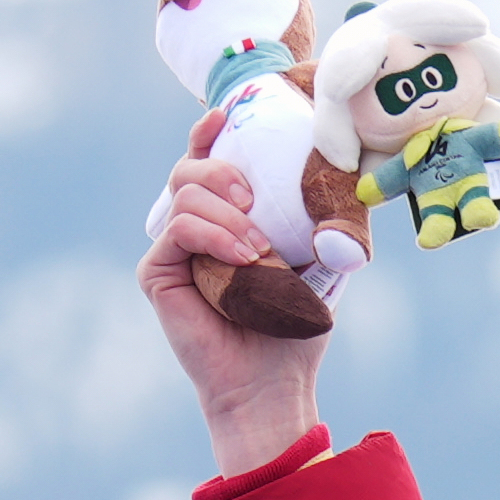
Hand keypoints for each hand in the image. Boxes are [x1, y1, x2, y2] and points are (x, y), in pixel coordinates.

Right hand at [141, 120, 325, 476]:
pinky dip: (213, 235)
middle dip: (222, 170)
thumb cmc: (294, 328)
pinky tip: (243, 258)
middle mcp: (189, 232)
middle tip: (253, 198)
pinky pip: (178, 228)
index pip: (205, 164)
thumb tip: (344, 173)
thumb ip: (320, 221)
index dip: (209, 133)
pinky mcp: (156, 274)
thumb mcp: (319, 264)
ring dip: (227, 214)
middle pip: (190, 169)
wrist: (271, 384)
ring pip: (185, 195)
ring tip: (259, 250)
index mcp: (220, 223)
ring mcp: (169, 252)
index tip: (227, 114)